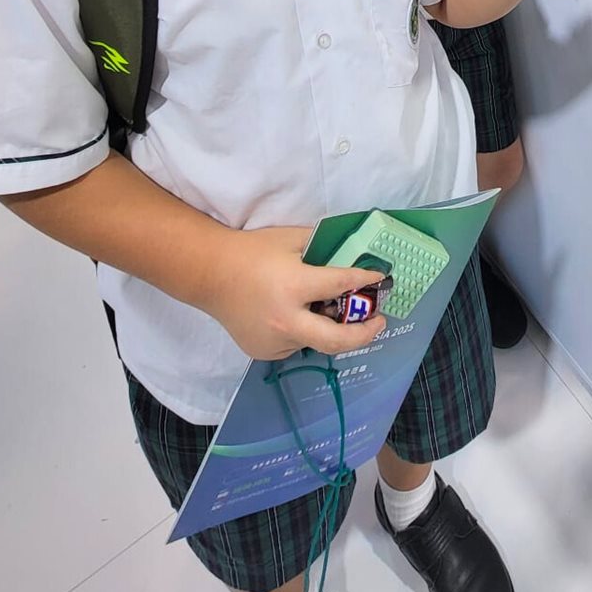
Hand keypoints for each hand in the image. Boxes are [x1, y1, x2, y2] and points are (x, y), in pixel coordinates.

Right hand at [204, 226, 387, 360]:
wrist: (211, 274)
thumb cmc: (253, 251)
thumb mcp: (292, 239)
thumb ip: (323, 248)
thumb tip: (351, 255)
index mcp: (294, 287)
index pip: (340, 286)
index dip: (365, 281)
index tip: (380, 278)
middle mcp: (285, 320)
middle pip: (336, 341)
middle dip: (365, 334)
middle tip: (379, 322)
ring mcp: (273, 341)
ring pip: (314, 341)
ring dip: (328, 328)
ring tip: (330, 310)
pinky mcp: (263, 351)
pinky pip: (294, 344)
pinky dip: (303, 331)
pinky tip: (293, 314)